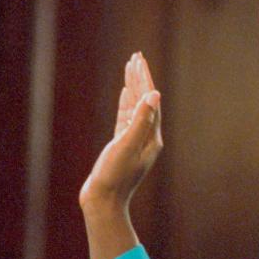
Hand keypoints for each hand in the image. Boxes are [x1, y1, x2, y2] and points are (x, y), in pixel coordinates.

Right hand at [80, 52, 162, 212]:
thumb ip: (140, 120)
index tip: (138, 58)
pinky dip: (126, 103)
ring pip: (135, 106)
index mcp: (152, 135)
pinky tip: (125, 93)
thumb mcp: (127, 145)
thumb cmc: (114, 176)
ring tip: (130, 68)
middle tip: (136, 56)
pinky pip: (127, 117)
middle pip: (145, 100)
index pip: (150, 99)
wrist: (104, 202)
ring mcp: (135, 141)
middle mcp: (147, 137)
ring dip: (133, 87)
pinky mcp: (123, 145)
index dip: (144, 78)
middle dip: (140, 77)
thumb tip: (154, 94)